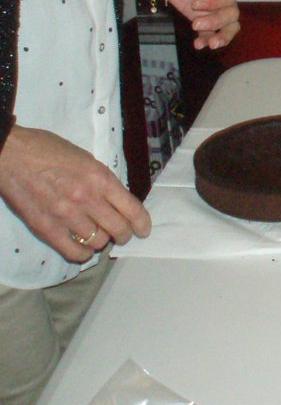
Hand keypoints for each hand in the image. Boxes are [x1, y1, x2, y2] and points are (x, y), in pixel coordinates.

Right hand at [0, 126, 150, 261]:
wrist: (10, 153)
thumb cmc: (46, 150)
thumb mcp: (85, 158)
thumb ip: (102, 180)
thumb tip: (115, 199)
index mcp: (100, 178)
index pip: (132, 209)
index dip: (142, 223)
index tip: (143, 230)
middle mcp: (87, 198)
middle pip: (118, 229)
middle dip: (124, 234)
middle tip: (121, 234)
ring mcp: (66, 215)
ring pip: (98, 242)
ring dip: (102, 241)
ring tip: (98, 237)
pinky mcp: (46, 227)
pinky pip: (73, 252)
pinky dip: (83, 254)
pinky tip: (83, 249)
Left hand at [144, 0, 240, 48]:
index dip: (216, 2)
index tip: (196, 4)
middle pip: (231, 12)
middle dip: (218, 22)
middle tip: (196, 25)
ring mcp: (208, 3)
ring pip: (226, 24)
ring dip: (220, 35)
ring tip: (208, 45)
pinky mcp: (196, 12)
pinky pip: (207, 29)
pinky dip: (205, 37)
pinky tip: (198, 45)